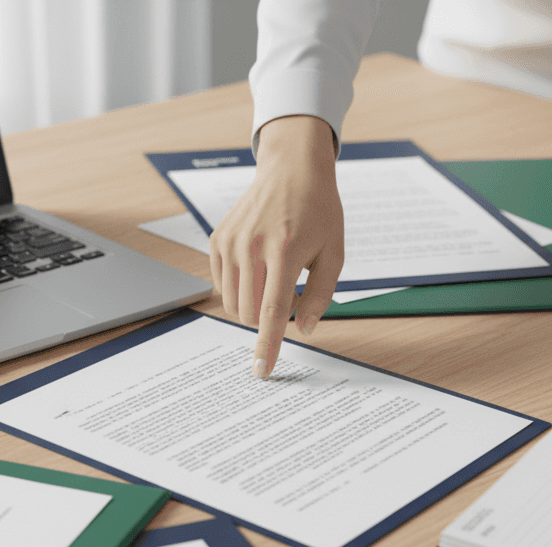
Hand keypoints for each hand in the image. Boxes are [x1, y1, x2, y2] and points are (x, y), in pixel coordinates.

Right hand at [210, 115, 343, 378]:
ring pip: (233, 304)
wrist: (292, 170)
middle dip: (268, 319)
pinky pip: (222, 285)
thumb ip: (320, 295)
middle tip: (290, 293)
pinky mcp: (217, 240)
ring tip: (275, 277)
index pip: (270, 313)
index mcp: (284, 252)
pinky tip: (258, 266)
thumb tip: (302, 329)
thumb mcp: (334, 253)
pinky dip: (240, 288)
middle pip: (249, 314)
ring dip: (253, 305)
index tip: (262, 371)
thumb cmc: (318, 211)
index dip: (267, 346)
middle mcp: (251, 248)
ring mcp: (230, 243)